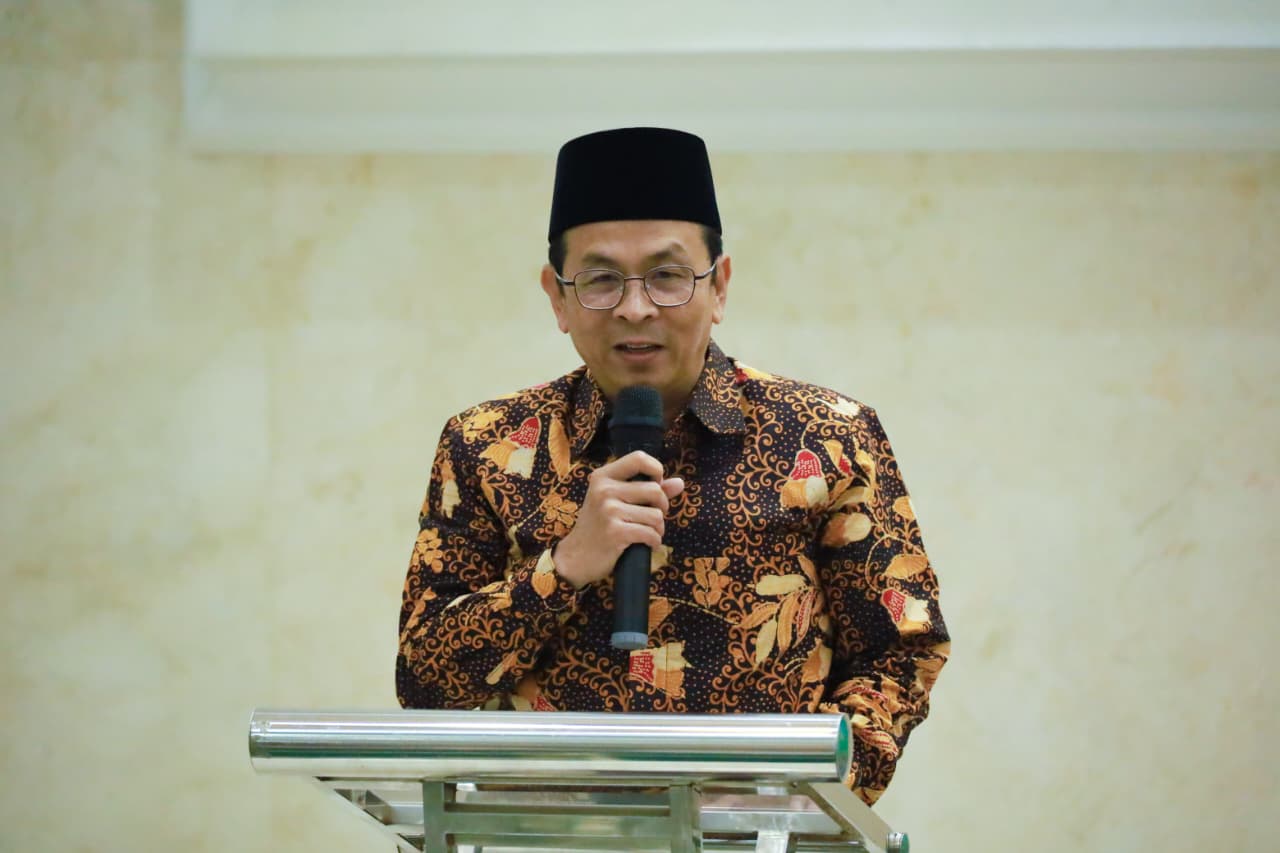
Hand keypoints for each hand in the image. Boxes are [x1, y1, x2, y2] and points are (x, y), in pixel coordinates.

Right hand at [552, 451, 684, 588]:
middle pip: (655, 490)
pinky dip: (654, 542)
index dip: (656, 470)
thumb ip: (648, 490)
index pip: (639, 458)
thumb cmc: (599, 526)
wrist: (575, 557)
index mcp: (603, 477)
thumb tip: (679, 483)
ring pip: (656, 515)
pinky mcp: (615, 531)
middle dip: (662, 507)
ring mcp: (609, 510)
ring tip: (647, 533)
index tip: (655, 486)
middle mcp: (604, 489)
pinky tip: (645, 545)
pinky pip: (651, 533)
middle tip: (651, 517)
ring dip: (658, 528)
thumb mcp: (616, 501)